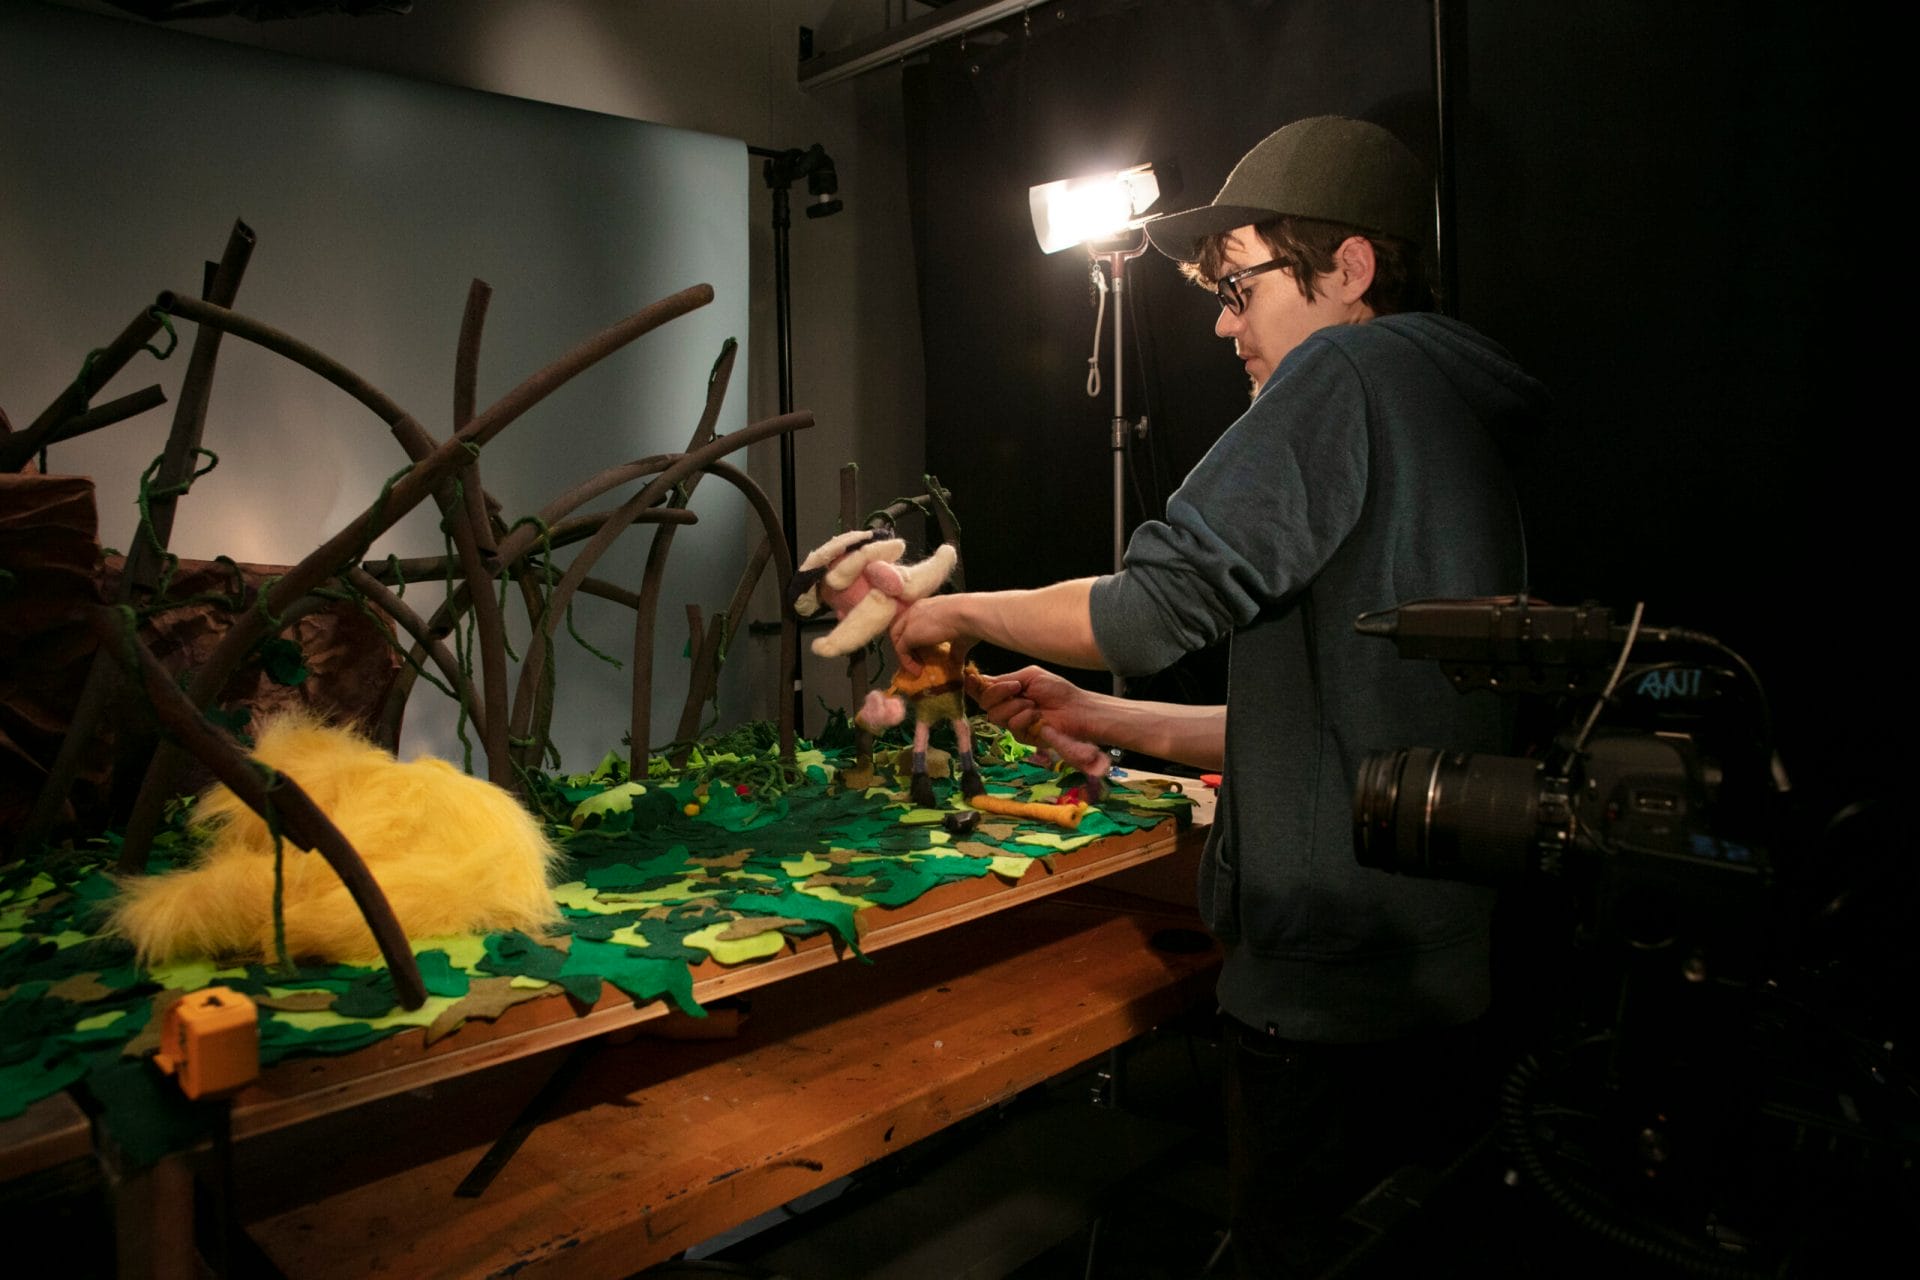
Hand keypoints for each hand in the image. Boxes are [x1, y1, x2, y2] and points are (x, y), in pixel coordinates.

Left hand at [890, 594, 968, 674]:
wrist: (968, 614)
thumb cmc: (970, 620)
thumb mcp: (960, 635)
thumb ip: (954, 649)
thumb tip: (957, 662)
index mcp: (927, 606)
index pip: (911, 621)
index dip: (914, 637)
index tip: (922, 650)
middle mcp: (915, 610)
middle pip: (899, 628)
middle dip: (905, 645)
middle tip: (915, 659)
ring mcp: (909, 621)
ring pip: (897, 638)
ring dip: (905, 655)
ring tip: (916, 667)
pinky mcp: (908, 634)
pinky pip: (900, 650)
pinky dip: (906, 662)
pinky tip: (916, 670)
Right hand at [968, 665, 1095, 745]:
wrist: (1076, 708)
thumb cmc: (1057, 690)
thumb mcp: (1029, 676)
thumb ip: (1002, 679)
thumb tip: (977, 679)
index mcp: (1006, 691)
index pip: (981, 689)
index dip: (973, 685)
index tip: (972, 679)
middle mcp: (1006, 707)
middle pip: (983, 703)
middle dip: (998, 693)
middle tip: (1017, 688)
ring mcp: (1012, 723)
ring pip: (995, 715)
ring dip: (1015, 706)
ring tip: (1033, 704)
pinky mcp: (1021, 737)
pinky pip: (1011, 726)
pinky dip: (1024, 717)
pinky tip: (1037, 716)